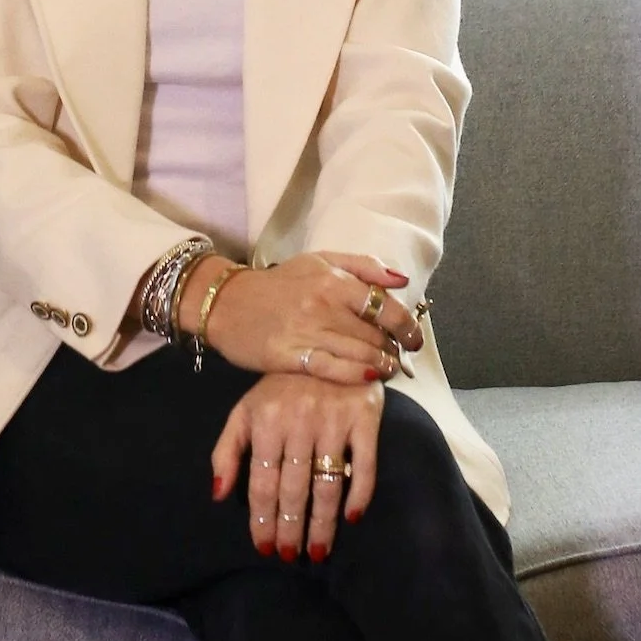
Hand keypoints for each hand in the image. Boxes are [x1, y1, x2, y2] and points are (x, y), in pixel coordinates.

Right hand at [181, 251, 422, 383]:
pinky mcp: (290, 356)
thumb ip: (364, 267)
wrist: (227, 303)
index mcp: (335, 281)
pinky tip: (368, 378)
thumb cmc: (279, 283)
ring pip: (360, 355)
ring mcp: (307, 332)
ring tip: (387, 370)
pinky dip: (358, 376)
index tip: (414, 340)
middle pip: (376, 335)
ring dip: (382, 366)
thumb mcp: (320, 261)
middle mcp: (324, 306)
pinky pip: (335, 370)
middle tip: (397, 358)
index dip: (408, 328)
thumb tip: (402, 280)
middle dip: (393, 350)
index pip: (386, 307)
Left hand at [210, 371, 384, 558]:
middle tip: (290, 556)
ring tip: (318, 551)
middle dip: (290, 527)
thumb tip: (219, 496)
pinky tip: (352, 518)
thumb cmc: (281, 386)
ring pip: (327, 483)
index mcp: (266, 421)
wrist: (329, 344)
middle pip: (294, 488)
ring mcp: (334, 419)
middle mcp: (299, 421)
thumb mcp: (246, 410)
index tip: (265, 548)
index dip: (262, 519)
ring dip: (322, 522)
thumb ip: (226, 451)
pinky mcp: (366, 416)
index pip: (262, 482)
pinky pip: (366, 463)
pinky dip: (361, 492)